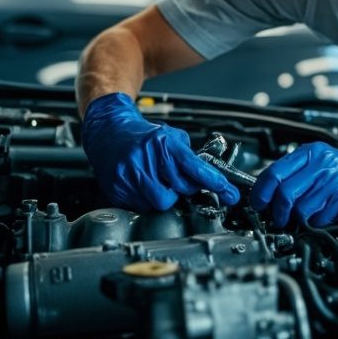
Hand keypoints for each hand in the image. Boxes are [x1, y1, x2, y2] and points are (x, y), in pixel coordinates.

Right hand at [81, 93, 239, 210]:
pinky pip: (141, 206)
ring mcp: (130, 174)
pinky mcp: (118, 187)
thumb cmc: (142, 135)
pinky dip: (146, 199)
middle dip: (183, 188)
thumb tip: (210, 177)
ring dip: (164, 196)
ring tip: (155, 181)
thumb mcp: (170, 135)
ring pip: (161, 202)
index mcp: (163, 142)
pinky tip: (141, 184)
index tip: (229, 193)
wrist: (108, 132)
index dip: (215, 182)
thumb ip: (189, 155)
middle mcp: (146, 157)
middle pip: (180, 191)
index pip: (195, 167)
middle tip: (175, 179)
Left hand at [250, 142, 337, 226]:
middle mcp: (320, 165)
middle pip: (285, 194)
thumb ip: (292, 174)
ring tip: (301, 216)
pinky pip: (318, 218)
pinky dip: (314, 221)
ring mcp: (332, 181)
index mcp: (308, 153)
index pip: (274, 173)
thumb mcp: (315, 162)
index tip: (257, 204)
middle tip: (277, 218)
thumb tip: (264, 193)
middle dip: (277, 212)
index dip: (261, 192)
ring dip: (297, 219)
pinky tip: (320, 214)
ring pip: (300, 209)